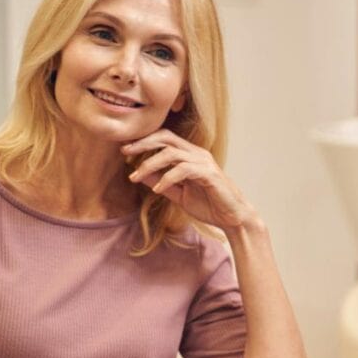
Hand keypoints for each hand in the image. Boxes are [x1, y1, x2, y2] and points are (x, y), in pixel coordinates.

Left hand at [122, 129, 256, 230]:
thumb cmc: (210, 206)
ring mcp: (204, 162)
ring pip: (171, 153)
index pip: (164, 138)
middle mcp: (197, 154)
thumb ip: (161, 183)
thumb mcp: (179, 194)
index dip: (143, 142)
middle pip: (165, 138)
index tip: (125, 152)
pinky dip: (167, 178)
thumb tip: (139, 174)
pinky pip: (183, 170)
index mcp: (190, 155)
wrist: (233, 219)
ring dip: (150, 163)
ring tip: (135, 176)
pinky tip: (157, 190)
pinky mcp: (209, 174)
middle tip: (124, 153)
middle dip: (142, 143)